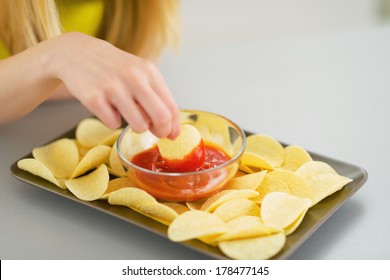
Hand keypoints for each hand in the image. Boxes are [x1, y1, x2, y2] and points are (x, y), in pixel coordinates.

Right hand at [46, 32, 179, 138]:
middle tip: (156, 133)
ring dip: (136, 126)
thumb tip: (171, 127)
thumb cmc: (113, 68)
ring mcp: (113, 87)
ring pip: (139, 125)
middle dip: (161, 131)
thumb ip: (155, 96)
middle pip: (161, 117)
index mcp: (149, 72)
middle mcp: (134, 78)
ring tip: (127, 114)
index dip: (174, 126)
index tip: (172, 135)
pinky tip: (107, 108)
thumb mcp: (138, 72)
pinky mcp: (94, 98)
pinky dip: (112, 121)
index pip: (171, 106)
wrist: (76, 52)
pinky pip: (113, 124)